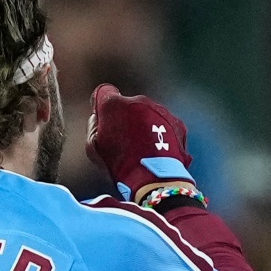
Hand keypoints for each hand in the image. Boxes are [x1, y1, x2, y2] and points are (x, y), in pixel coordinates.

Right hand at [86, 83, 194, 201]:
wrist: (154, 178)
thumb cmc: (118, 164)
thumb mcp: (93, 147)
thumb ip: (94, 125)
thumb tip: (98, 115)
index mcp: (114, 103)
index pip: (104, 92)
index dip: (103, 106)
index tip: (105, 119)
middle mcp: (138, 100)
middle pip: (129, 104)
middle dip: (127, 117)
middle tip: (126, 141)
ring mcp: (160, 110)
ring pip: (149, 114)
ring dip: (146, 126)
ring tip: (144, 150)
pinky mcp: (177, 123)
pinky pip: (167, 125)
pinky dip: (163, 135)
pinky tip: (158, 152)